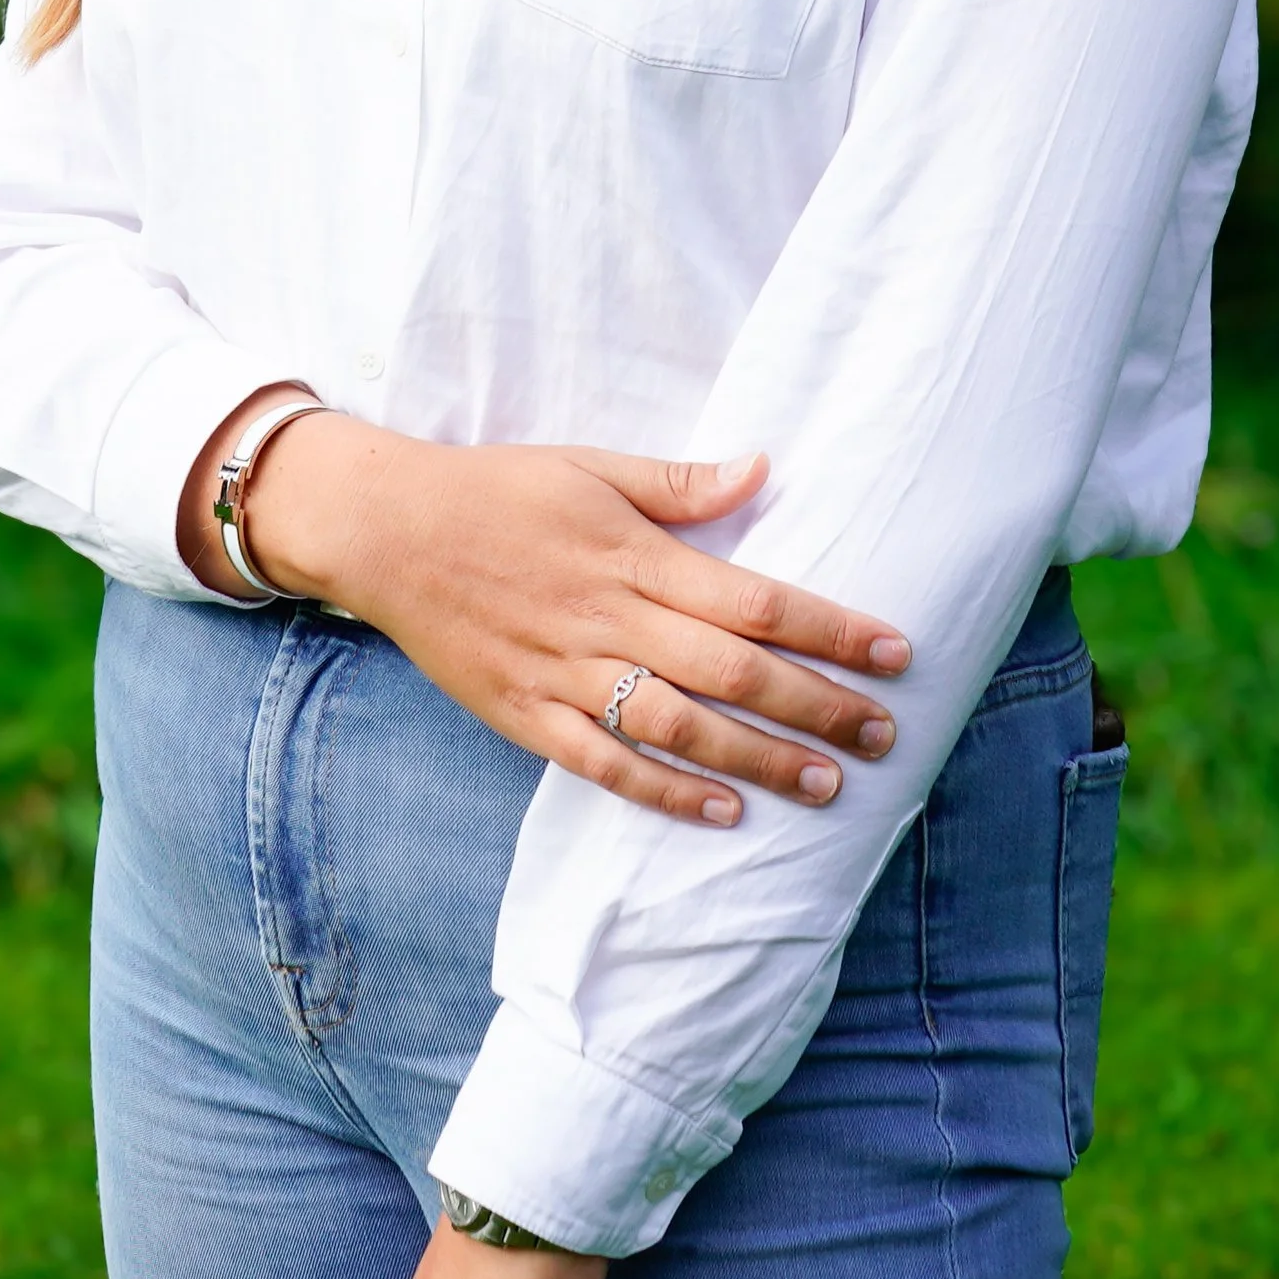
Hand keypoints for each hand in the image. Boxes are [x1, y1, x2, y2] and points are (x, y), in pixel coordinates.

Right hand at [182, 397, 910, 826]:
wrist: (385, 530)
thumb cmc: (497, 490)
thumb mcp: (589, 466)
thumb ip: (679, 483)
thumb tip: (762, 468)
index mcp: (632, 556)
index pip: (753, 599)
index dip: (829, 628)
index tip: (892, 650)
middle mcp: (607, 620)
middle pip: (731, 671)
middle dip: (816, 705)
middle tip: (884, 733)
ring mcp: (564, 674)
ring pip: (678, 727)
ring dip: (758, 759)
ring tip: (826, 785)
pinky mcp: (527, 716)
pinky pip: (604, 765)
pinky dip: (665, 793)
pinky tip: (722, 813)